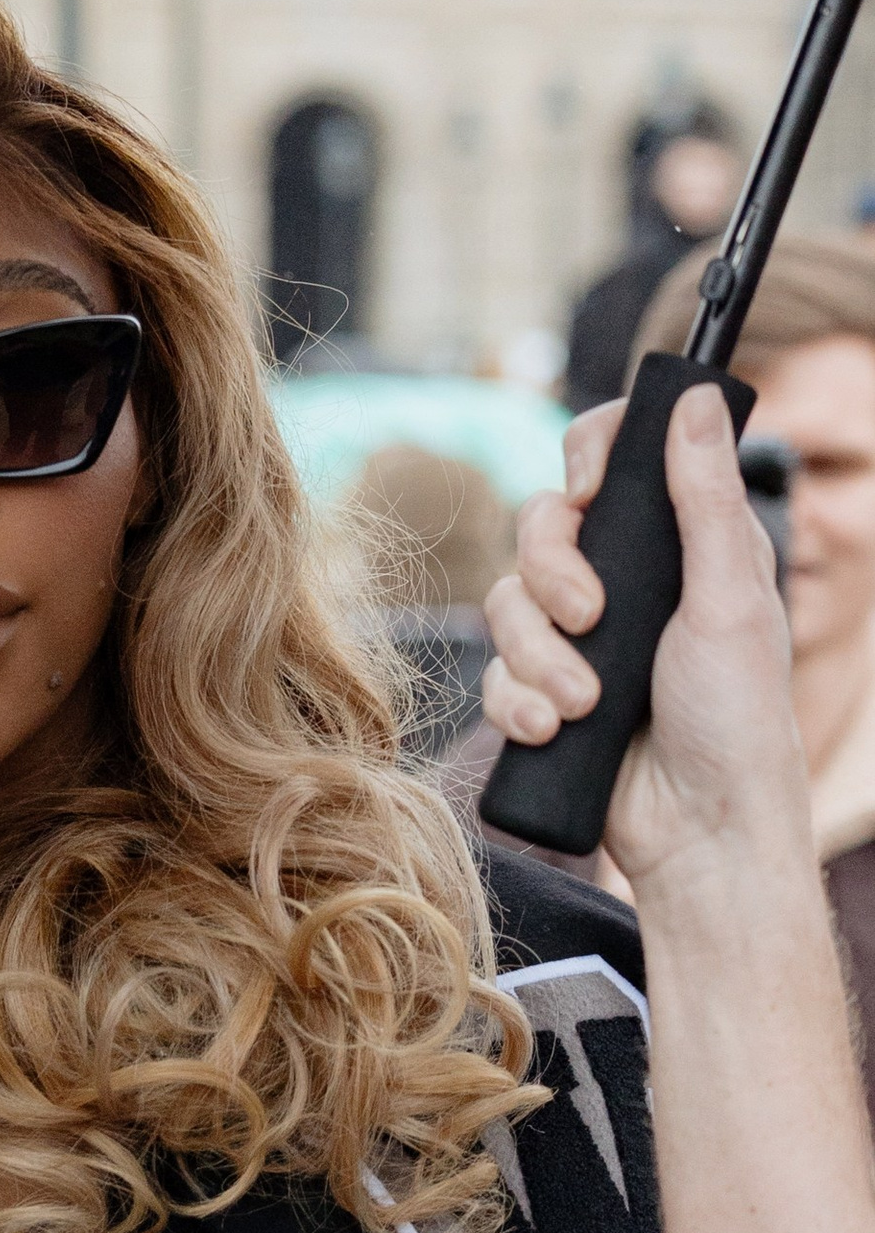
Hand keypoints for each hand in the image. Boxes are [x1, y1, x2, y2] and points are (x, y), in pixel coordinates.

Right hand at [481, 384, 807, 899]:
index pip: (612, 460)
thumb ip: (705, 500)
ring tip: (583, 704)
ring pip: (506, 601)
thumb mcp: (730, 601)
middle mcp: (624, 581)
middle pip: (541, 525)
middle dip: (551, 572)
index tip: (590, 492)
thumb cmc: (739, 722)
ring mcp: (577, 638)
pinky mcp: (542, 692)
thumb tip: (699, 397)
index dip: (587, 458)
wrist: (700, 834)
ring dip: (536, 655)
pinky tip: (552, 730)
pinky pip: (493, 672)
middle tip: (591, 617)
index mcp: (678, 545)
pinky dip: (514, 700)